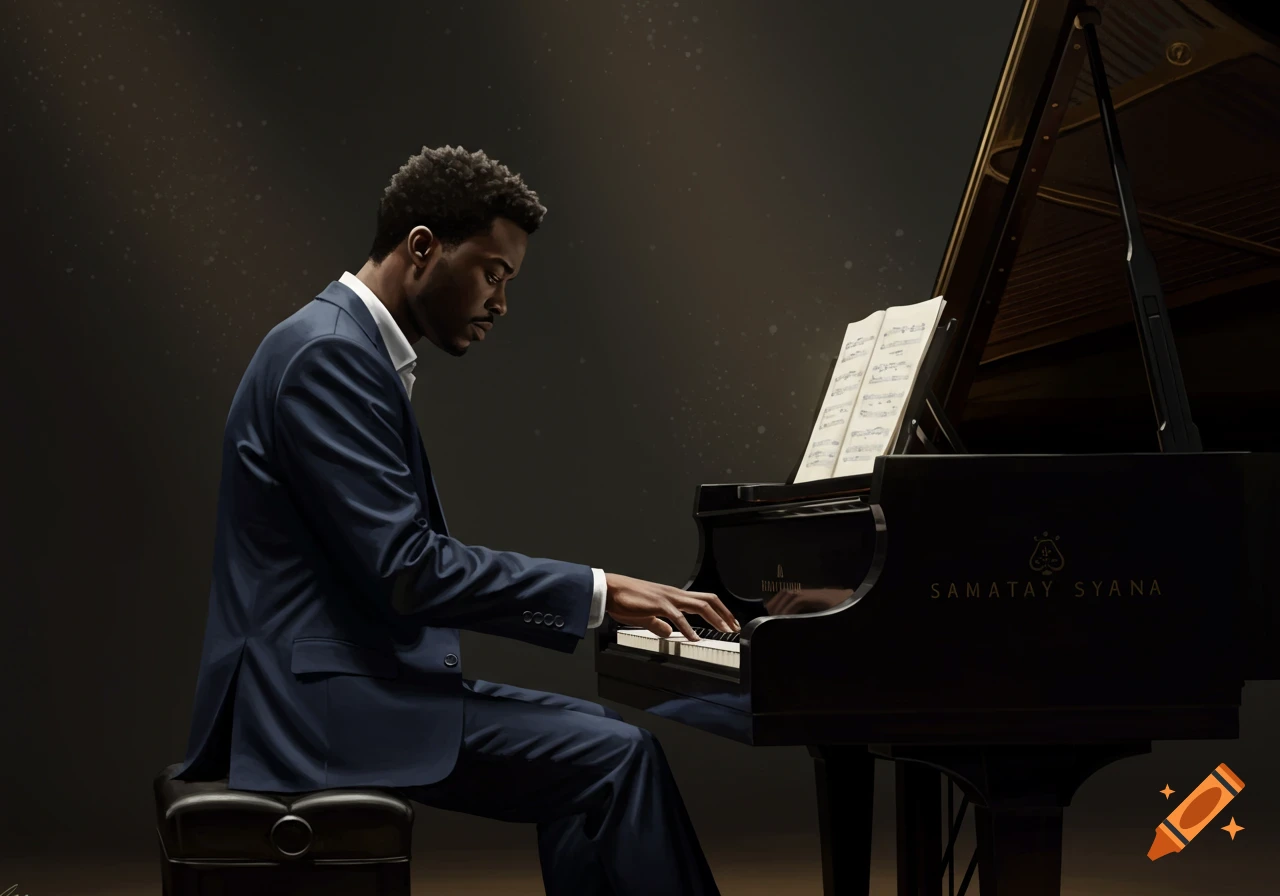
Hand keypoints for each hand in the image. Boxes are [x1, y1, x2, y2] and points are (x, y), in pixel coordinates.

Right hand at [604, 573, 739, 640]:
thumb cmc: (625, 600)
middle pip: (709, 599)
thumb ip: (658, 624)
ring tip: (724, 631)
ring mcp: (668, 598)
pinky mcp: (659, 604)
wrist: (610, 590)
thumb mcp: (646, 616)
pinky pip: (678, 616)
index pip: (703, 600)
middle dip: (725, 613)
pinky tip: (694, 638)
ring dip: (715, 618)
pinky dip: (689, 628)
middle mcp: (674, 594)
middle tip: (735, 627)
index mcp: (673, 596)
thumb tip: (668, 632)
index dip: (719, 611)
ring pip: (700, 605)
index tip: (728, 623)